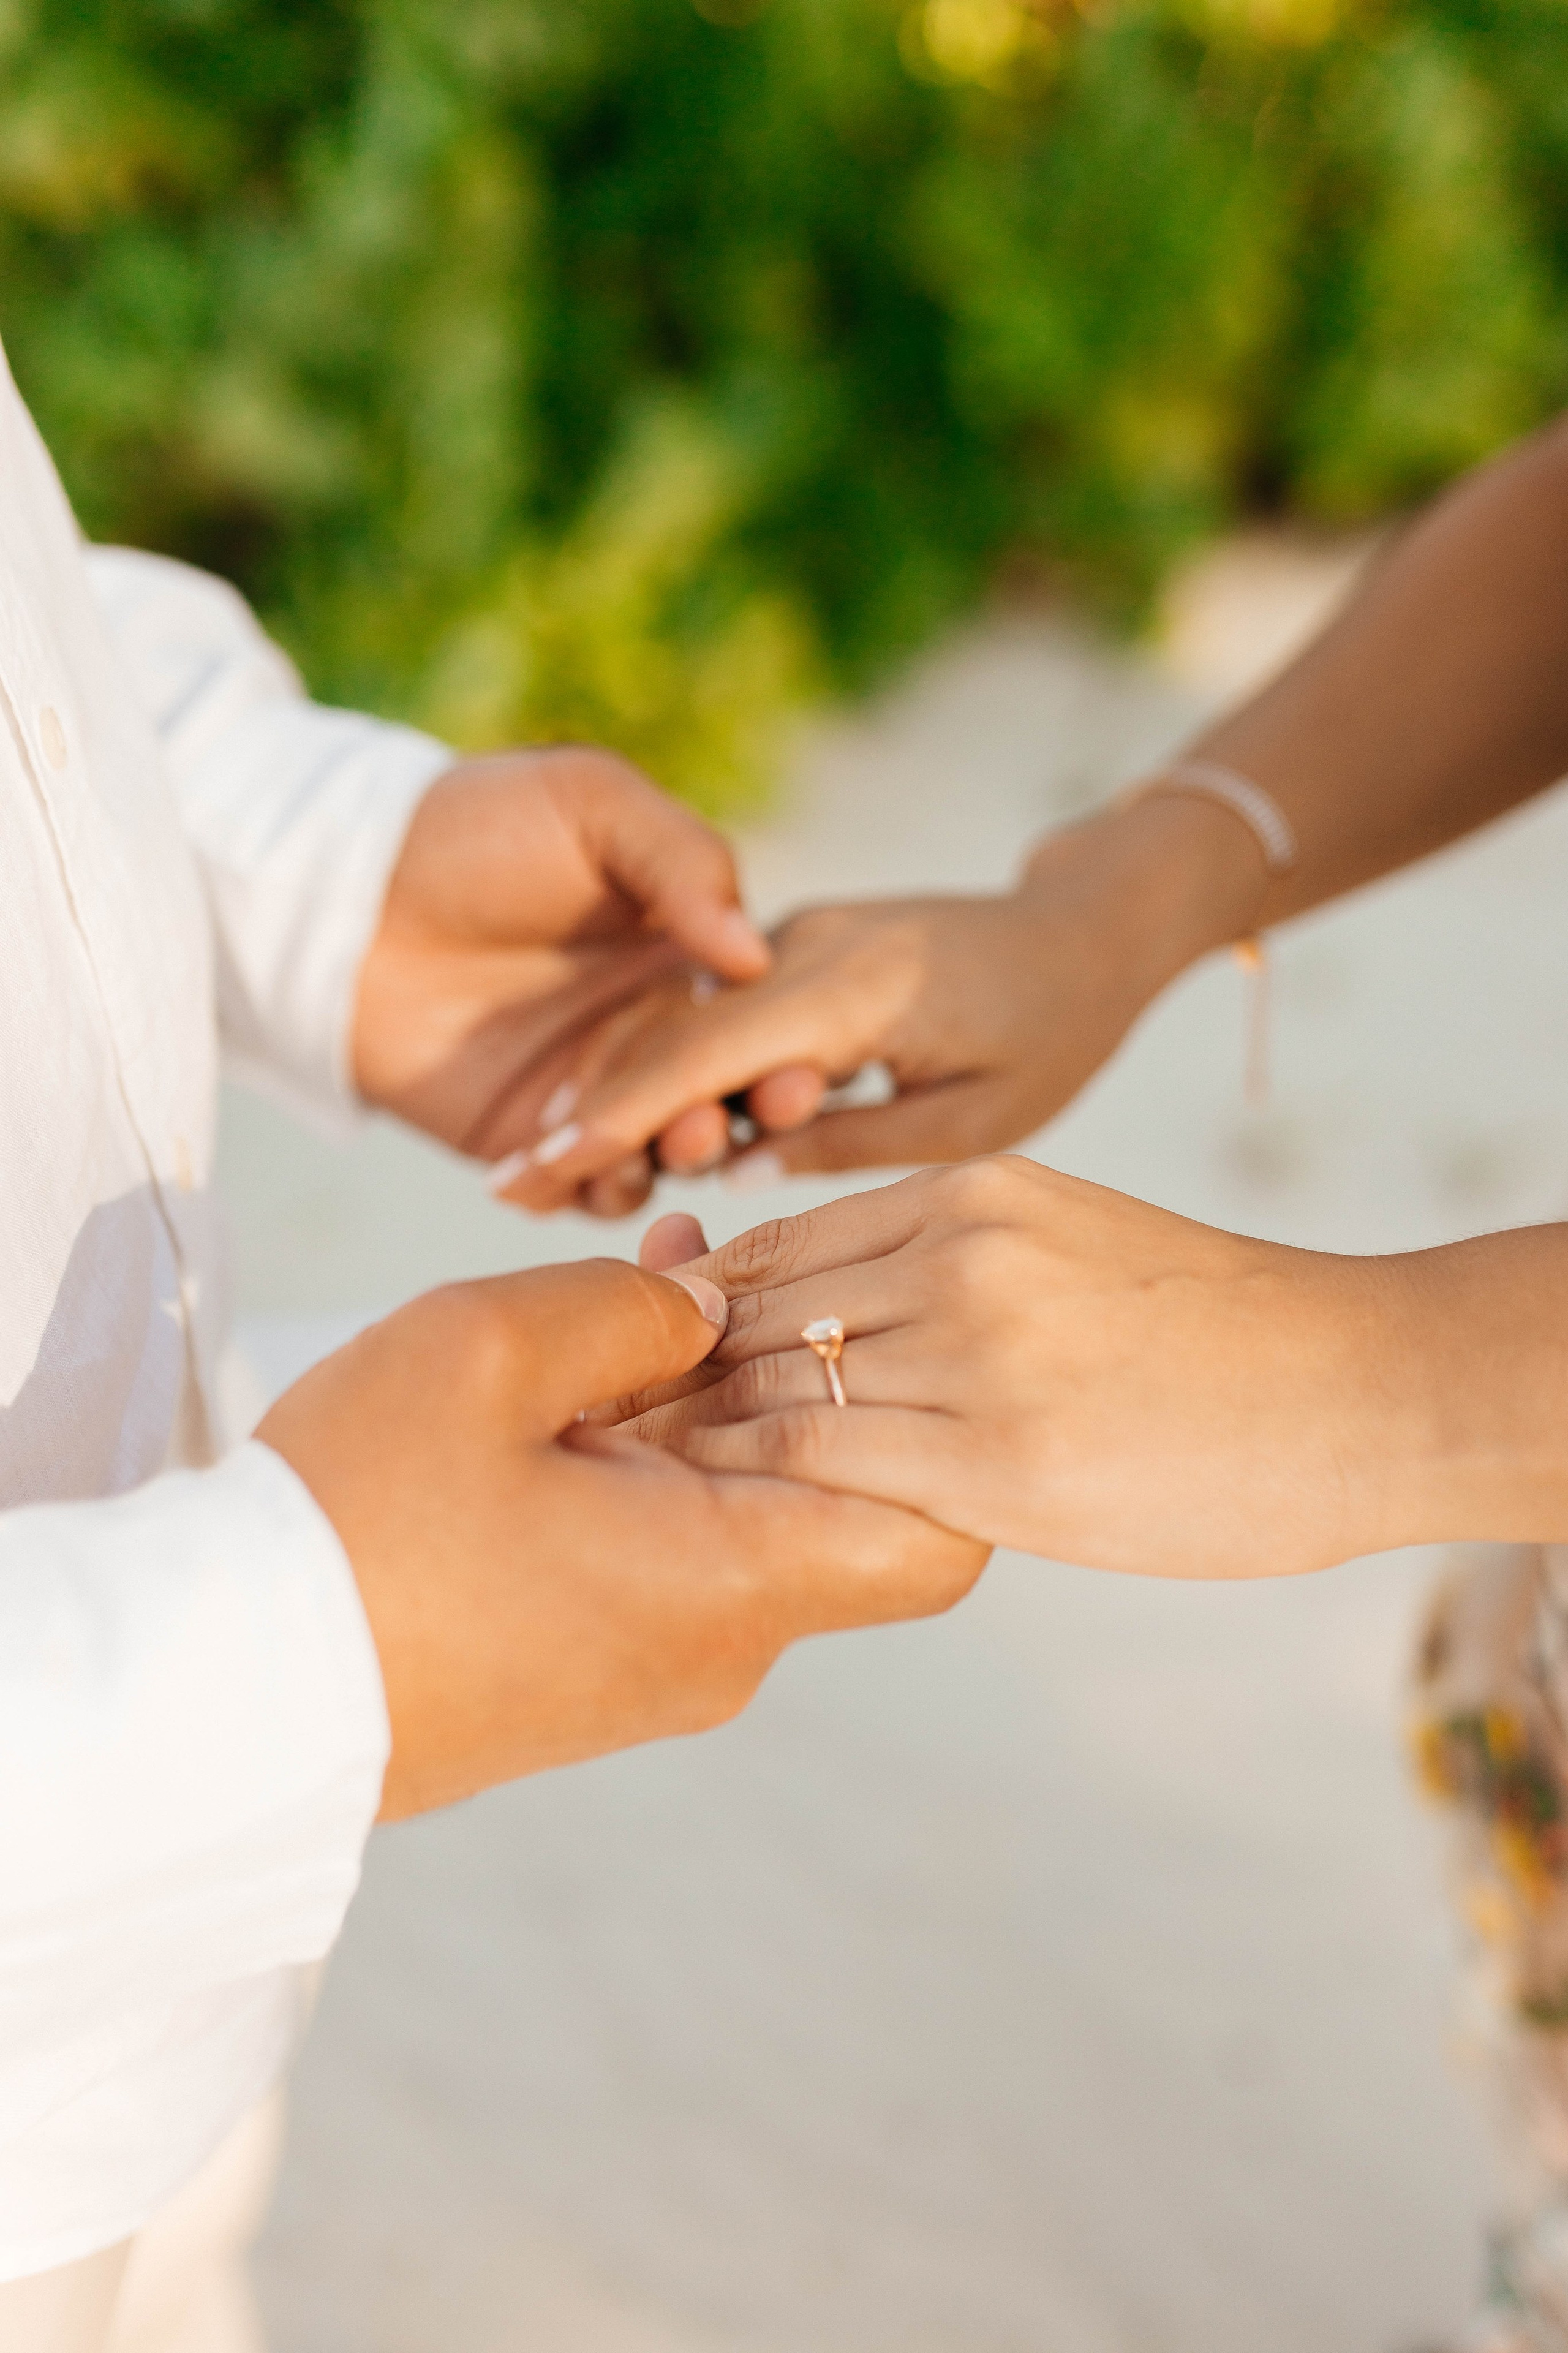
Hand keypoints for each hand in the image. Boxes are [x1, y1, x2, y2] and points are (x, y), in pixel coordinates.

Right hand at [256, 1256, 986, 1817]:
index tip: (868, 1323)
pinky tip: (576, 1377)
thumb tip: (709, 1306)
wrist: (221, 1686)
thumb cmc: (353, 1516)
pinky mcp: (586, 1669)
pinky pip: (665, 1552)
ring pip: (739, 1516)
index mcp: (731, 1582)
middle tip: (711, 1266)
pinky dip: (646, 1461)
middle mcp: (720, 1649)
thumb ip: (627, 1306)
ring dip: (704, 1406)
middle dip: (791, 1373)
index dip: (939, 1422)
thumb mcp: (485, 1349)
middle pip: (833, 1503)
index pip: (941, 1534)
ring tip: (633, 1291)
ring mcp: (651, 1668)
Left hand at [351, 746, 783, 1218]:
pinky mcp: (528, 1144)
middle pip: (718, 1095)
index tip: (799, 1073)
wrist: (342, 890)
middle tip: (716, 1121)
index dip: (784, 1050)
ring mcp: (589, 1093)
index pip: (756, 1019)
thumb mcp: (592, 804)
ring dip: (670, 1161)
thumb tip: (755, 955)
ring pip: (660, 1154)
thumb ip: (683, 863)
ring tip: (660, 1149)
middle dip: (732, 1117)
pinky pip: (582, 1189)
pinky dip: (595, 1193)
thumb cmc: (472, 826)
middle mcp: (649, 1031)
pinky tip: (584, 1175)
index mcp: (682, 954)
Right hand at [500, 793, 1265, 1214]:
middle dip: (587, 1111)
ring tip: (541, 1168)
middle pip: (673, 1034)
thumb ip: (853, 1144)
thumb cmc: (1051, 1032)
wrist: (1083, 930)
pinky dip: (666, 1066)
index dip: (620, 1116)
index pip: (709, 1054)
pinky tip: (617, 1125)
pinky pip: (715, 1011)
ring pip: (685, 1020)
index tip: (543, 1170)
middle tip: (508, 1187)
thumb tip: (741, 1174)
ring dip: (615, 1090)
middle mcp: (811, 947)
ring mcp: (798, 938)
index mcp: (858, 986)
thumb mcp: (973, 1120)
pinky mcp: (798, 949)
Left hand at [617, 1159, 1556, 1580]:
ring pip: (772, 1386)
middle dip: (662, 1372)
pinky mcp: (998, 1456)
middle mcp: (956, 1253)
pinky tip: (696, 1517)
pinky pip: (824, 1464)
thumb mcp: (1069, 1242)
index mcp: (969, 1191)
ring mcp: (975, 1350)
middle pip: (755, 1311)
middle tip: (579, 1424)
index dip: (690, 1307)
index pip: (777, 1245)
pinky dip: (747, 1486)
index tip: (634, 1359)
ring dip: (685, 1435)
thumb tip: (847, 1314)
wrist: (1354, 1383)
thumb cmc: (1216, 1329)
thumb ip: (953, 1262)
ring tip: (608, 1477)